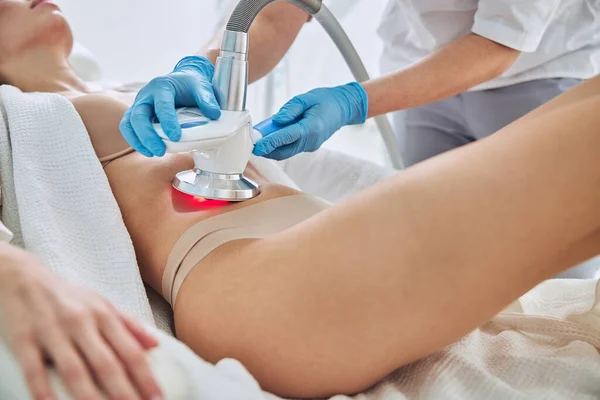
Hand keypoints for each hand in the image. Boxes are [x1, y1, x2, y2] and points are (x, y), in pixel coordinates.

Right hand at [0, 244, 162, 399]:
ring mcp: (52, 331)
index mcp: (103, 315)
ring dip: (90, 397)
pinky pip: (33, 369)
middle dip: (124, 391)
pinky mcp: (24, 339)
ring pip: (75, 369)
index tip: (157, 396)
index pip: (130, 351)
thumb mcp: (101, 303)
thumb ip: (129, 324)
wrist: (21, 277)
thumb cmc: (66, 295)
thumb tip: (155, 344)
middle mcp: (81, 323)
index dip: (145, 377)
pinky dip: (43, 390)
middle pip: (106, 363)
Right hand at [120, 56, 221, 156]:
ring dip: (139, 141)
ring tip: (153, 153)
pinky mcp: (137, 115)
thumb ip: (207, 99)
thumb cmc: (190, 85)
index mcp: (162, 86)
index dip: (167, 121)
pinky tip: (149, 152)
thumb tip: (214, 114)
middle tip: (160, 151)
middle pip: (138, 116)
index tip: (175, 136)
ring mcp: (139, 105)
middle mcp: (146, 95)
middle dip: (147, 135)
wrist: (182, 81)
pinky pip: (129, 128)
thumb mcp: (201, 87)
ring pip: (129, 123)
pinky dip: (136, 141)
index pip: (161, 104)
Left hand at [253, 82, 367, 159]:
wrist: (344, 108)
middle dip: (267, 150)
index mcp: (312, 127)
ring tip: (259, 141)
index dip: (270, 143)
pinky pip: (291, 149)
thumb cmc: (326, 101)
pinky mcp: (309, 146)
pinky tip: (272, 138)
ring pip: (287, 152)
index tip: (257, 146)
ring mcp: (311, 146)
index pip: (287, 137)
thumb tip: (277, 120)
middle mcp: (311, 140)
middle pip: (284, 151)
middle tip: (252, 145)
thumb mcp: (307, 98)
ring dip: (272, 149)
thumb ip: (291, 109)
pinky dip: (280, 146)